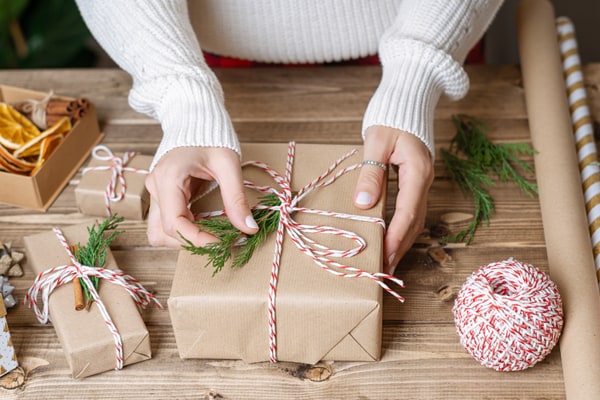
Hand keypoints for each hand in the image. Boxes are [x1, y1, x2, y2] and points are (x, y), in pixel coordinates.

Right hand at [144, 147, 258, 246]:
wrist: (195, 117)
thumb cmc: (211, 136)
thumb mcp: (228, 165)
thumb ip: (236, 199)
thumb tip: (248, 229)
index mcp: (168, 178)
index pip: (175, 224)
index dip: (198, 240)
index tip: (223, 243)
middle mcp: (155, 187)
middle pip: (162, 233)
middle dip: (191, 242)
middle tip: (221, 238)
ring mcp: (155, 192)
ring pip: (159, 232)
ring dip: (184, 239)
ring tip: (212, 232)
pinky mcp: (162, 194)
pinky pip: (167, 222)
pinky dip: (185, 230)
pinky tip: (205, 223)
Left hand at [354, 126, 433, 274]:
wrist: (406, 105)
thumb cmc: (390, 120)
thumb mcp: (377, 141)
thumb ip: (372, 172)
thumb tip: (364, 204)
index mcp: (417, 171)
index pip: (408, 211)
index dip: (396, 236)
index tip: (383, 254)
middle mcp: (424, 181)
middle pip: (415, 221)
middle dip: (400, 247)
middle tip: (385, 269)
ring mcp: (422, 183)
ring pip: (416, 220)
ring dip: (402, 242)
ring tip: (387, 263)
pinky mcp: (416, 184)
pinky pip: (411, 212)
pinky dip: (402, 230)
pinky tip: (391, 241)